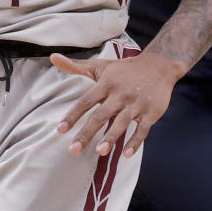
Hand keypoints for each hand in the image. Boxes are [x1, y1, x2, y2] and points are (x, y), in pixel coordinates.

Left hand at [52, 51, 180, 157]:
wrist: (159, 65)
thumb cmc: (124, 70)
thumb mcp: (100, 66)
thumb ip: (75, 66)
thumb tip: (52, 57)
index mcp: (106, 84)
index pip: (85, 101)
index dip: (72, 115)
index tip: (60, 129)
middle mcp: (120, 94)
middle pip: (101, 115)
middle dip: (87, 133)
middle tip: (73, 150)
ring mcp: (136, 104)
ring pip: (122, 123)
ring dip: (111, 137)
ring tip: (100, 152)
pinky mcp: (151, 113)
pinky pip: (142, 129)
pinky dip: (135, 142)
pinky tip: (126, 154)